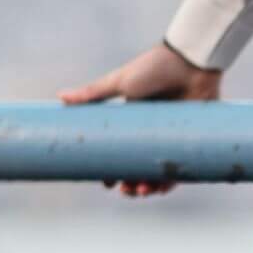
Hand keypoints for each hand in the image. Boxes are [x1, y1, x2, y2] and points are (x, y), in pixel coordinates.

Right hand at [58, 40, 220, 196]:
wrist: (190, 60)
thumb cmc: (154, 67)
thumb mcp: (120, 82)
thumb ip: (93, 93)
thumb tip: (59, 97)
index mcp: (134, 120)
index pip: (121, 151)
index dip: (113, 169)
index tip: (105, 182)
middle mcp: (153, 131)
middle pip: (140, 166)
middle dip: (131, 184)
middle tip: (124, 191)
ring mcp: (173, 136)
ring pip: (160, 170)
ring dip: (150, 187)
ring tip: (142, 192)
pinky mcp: (193, 138)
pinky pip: (183, 167)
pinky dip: (172, 181)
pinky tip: (162, 189)